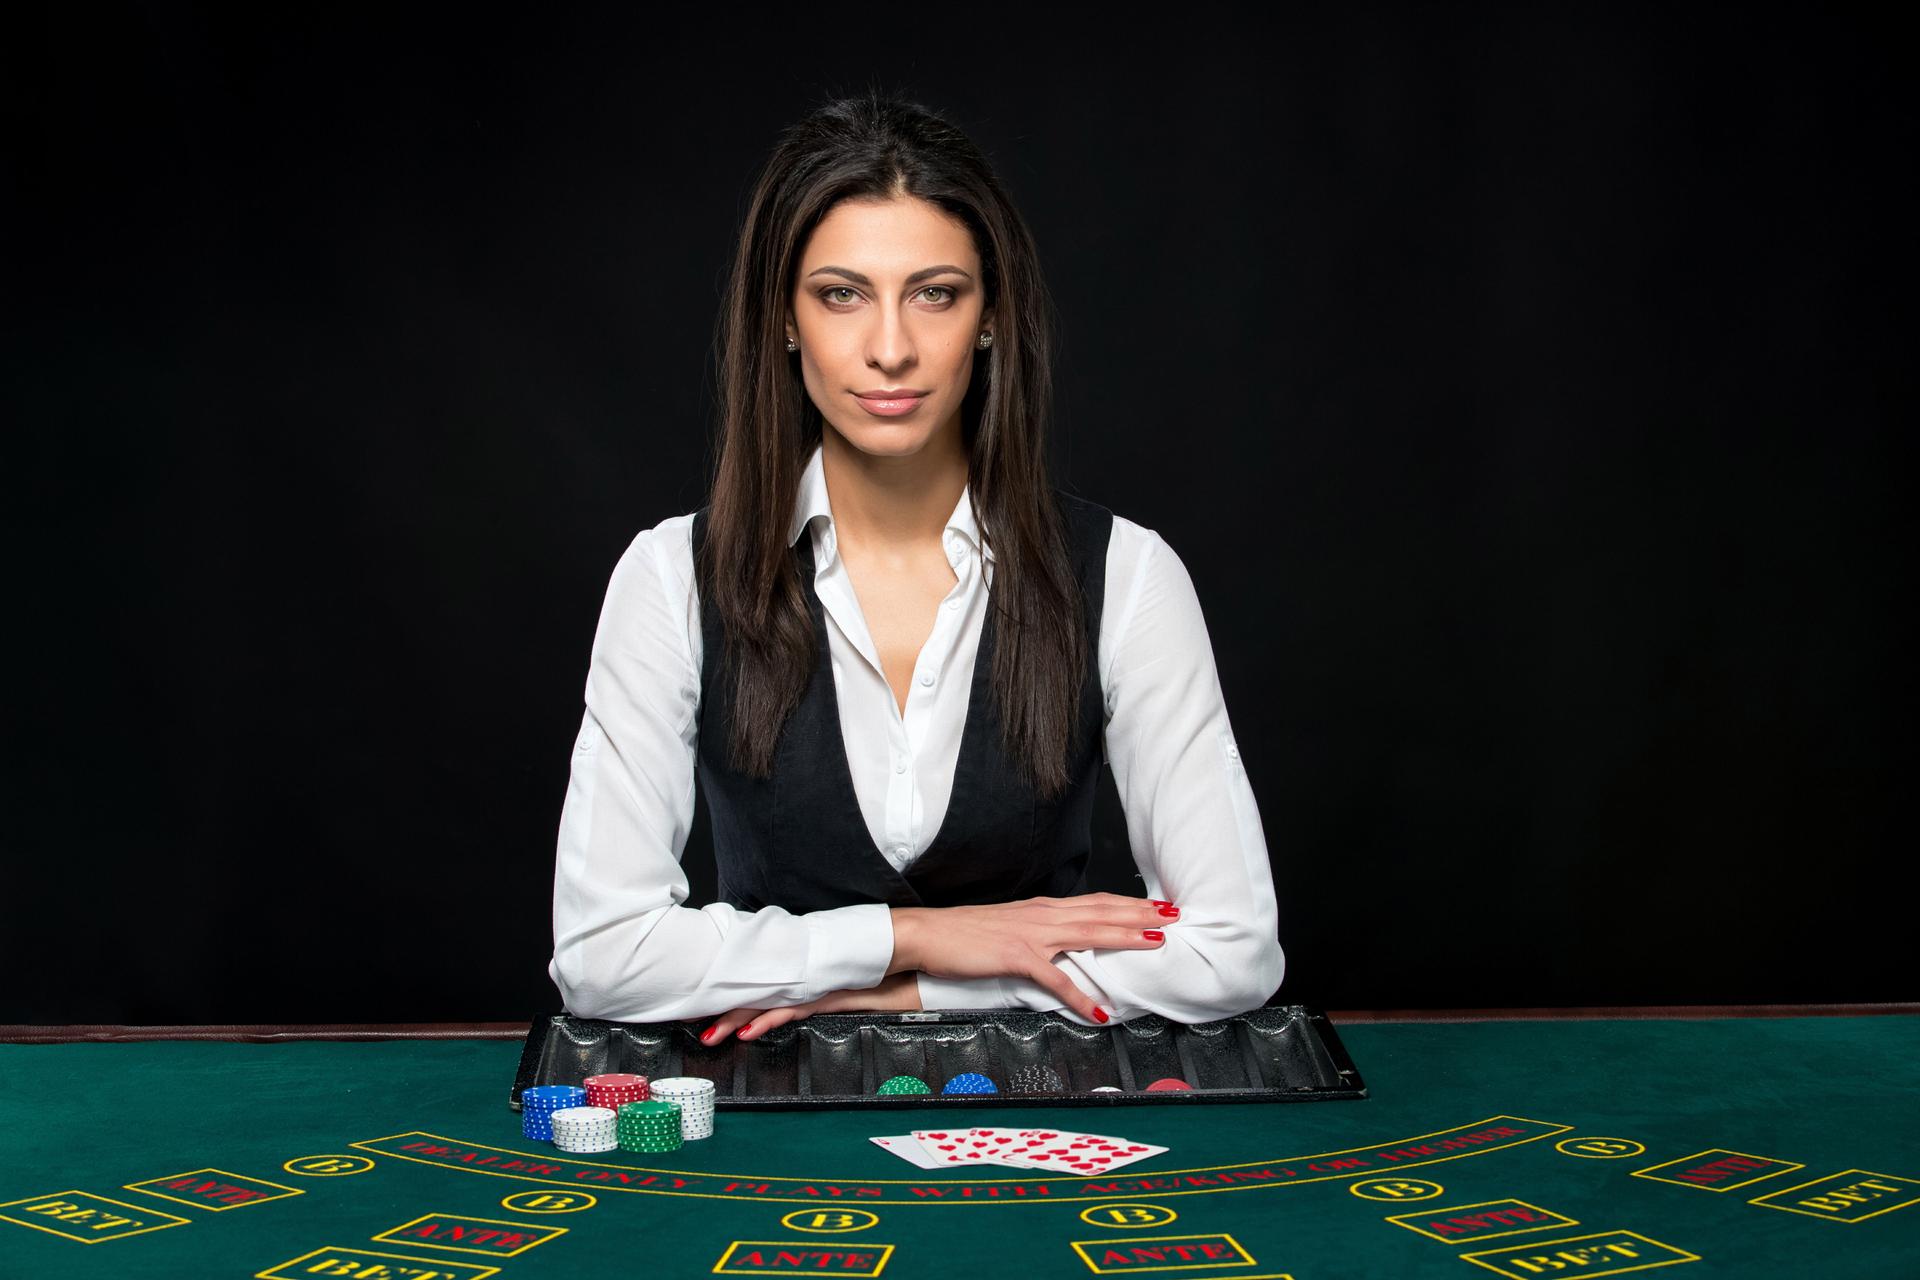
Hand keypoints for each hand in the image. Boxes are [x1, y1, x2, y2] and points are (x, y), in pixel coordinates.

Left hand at [699, 969, 922, 1044]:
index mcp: (798, 970)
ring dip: (733, 1018)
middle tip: (687, 1016)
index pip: (756, 982)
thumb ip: (815, 989)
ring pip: (764, 1002)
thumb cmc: (876, 969)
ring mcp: (810, 983)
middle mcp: (799, 974)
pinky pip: (790, 1010)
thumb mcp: (838, 982)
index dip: (728, 993)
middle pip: (751, 991)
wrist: (905, 949)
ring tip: (708, 1034)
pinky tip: (747, 1032)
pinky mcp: (824, 994)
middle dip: (718, 1005)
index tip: (701, 1001)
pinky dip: (767, 1021)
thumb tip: (791, 1001)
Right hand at [888, 893, 1178, 1023]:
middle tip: (1174, 915)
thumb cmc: (966, 933)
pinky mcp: (1015, 957)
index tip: (1157, 904)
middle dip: (1140, 914)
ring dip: (1124, 938)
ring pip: (1088, 934)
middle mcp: (1043, 916)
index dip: (1129, 902)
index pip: (1095, 902)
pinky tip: (1098, 1011)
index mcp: (1043, 908)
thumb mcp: (1011, 925)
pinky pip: (1055, 980)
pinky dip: (1080, 997)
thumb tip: (1064, 939)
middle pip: (1101, 912)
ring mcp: (1031, 935)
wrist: (930, 933)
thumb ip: (1040, 929)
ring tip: (1155, 943)